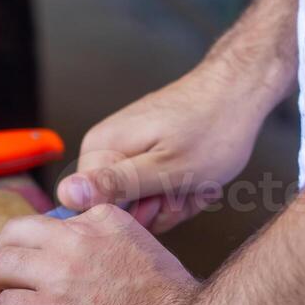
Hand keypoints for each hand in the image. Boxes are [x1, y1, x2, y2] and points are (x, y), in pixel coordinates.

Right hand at [57, 58, 265, 233]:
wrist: (239, 88)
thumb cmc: (212, 128)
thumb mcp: (166, 169)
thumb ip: (115, 185)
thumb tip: (65, 194)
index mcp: (99, 151)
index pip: (95, 211)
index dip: (135, 217)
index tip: (165, 200)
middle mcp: (104, 148)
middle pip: (121, 208)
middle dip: (162, 208)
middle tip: (190, 188)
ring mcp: (125, 148)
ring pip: (144, 200)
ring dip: (178, 198)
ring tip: (200, 179)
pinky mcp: (144, 149)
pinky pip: (156, 185)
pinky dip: (182, 186)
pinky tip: (200, 175)